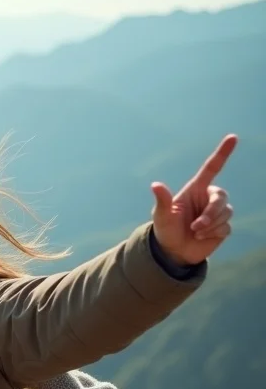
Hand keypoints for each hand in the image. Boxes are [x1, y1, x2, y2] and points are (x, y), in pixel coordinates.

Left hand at [151, 134, 236, 265]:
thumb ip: (162, 200)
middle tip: (195, 226)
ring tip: (194, 232)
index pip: (212, 167)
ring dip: (209, 225)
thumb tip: (155, 185)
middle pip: (221, 196)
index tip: (233, 137)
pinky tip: (200, 238)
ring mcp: (217, 212)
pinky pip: (225, 227)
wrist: (172, 251)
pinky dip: (212, 233)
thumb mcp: (161, 215)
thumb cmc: (165, 229)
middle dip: (211, 212)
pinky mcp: (223, 227)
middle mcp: (208, 198)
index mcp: (195, 189)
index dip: (223, 152)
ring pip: (225, 213)